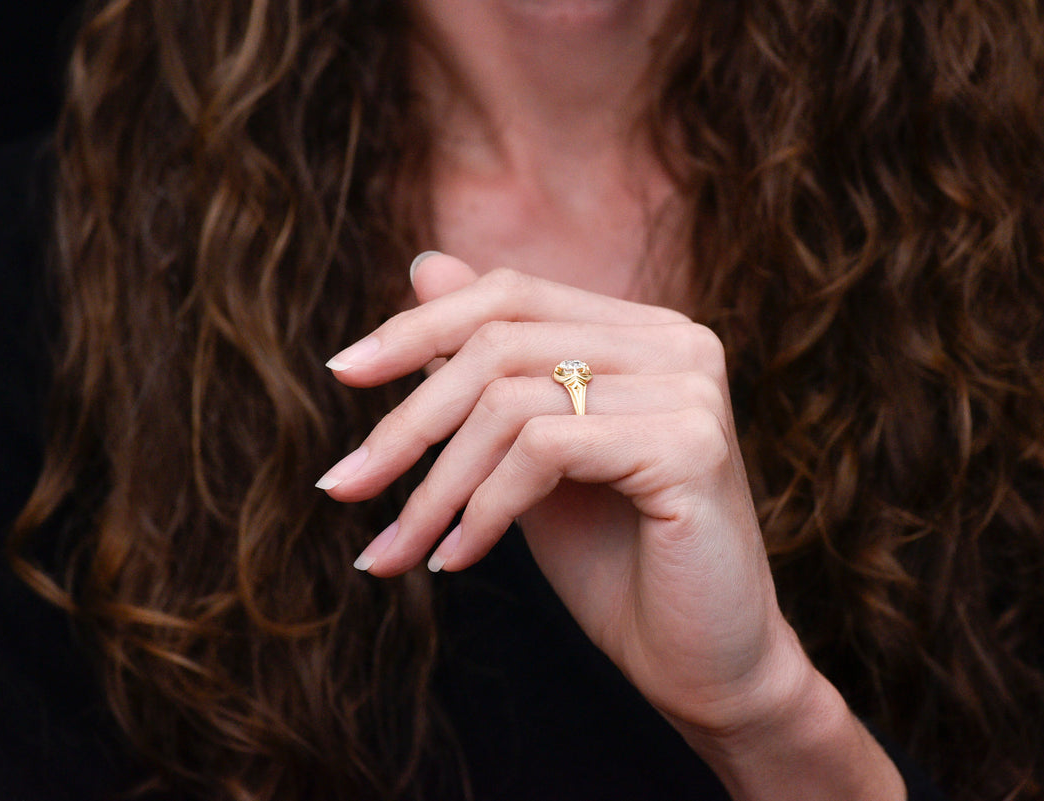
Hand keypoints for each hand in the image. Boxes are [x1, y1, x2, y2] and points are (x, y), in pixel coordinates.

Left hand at [317, 252, 801, 737]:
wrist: (702, 662)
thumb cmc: (614, 561)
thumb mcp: (528, 455)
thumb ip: (488, 368)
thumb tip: (423, 263)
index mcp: (641, 333)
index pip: (510, 294)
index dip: (418, 326)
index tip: (342, 373)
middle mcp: (675, 342)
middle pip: (497, 344)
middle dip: (406, 424)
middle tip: (343, 487)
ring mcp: (690, 388)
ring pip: (509, 402)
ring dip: (434, 487)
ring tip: (396, 551)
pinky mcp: (691, 444)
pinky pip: (543, 450)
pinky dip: (482, 510)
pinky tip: (459, 560)